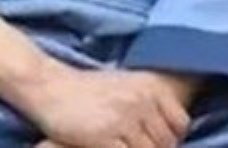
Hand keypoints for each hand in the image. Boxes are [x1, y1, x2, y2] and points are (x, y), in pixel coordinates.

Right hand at [24, 67, 190, 147]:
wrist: (47, 86)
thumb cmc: (84, 89)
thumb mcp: (123, 86)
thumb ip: (148, 104)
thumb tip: (171, 135)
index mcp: (149, 86)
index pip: (180, 124)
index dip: (170, 138)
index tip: (153, 140)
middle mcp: (141, 100)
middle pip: (166, 143)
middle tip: (130, 143)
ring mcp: (124, 118)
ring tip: (119, 144)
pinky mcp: (105, 136)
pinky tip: (107, 146)